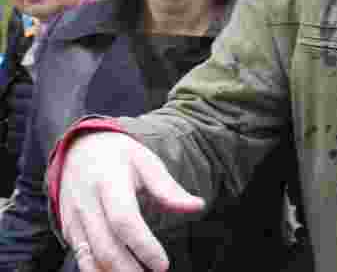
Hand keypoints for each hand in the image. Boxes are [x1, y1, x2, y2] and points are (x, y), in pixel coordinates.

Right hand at [58, 132, 204, 271]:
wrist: (79, 148)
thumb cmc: (119, 156)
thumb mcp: (146, 162)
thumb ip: (169, 188)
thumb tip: (198, 206)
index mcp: (109, 183)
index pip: (124, 221)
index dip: (143, 246)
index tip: (163, 264)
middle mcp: (86, 203)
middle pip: (105, 246)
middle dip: (129, 268)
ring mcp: (73, 218)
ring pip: (89, 257)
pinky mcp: (68, 229)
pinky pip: (80, 256)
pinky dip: (97, 270)